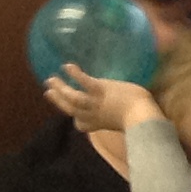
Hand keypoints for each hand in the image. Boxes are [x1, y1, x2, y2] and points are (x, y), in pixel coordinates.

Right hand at [44, 64, 160, 135]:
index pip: (83, 125)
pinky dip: (74, 74)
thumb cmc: (142, 121)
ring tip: (50, 79)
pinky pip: (83, 82)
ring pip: (71, 97)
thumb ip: (121, 119)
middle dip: (58, 101)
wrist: (142, 117)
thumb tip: (128, 116)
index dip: (77, 121)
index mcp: (100, 124)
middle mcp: (93, 115)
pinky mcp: (100, 90)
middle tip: (47, 92)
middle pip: (70, 109)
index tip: (74, 118)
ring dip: (59, 88)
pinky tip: (66, 66)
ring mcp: (95, 103)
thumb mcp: (128, 123)